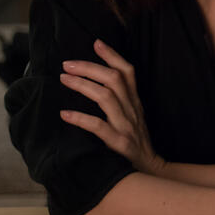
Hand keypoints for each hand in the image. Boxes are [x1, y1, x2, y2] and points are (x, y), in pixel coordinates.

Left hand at [59, 39, 166, 174]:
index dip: (112, 55)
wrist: (150, 172)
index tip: (95, 42)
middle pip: (114, 79)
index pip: (127, 72)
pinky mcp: (120, 144)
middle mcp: (132, 110)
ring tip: (64, 79)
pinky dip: (81, 119)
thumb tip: (97, 84)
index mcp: (135, 102)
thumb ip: (120, 102)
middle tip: (67, 64)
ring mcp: (127, 126)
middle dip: (89, 68)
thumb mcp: (133, 118)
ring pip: (106, 97)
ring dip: (83, 85)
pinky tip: (65, 114)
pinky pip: (99, 127)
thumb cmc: (135, 144)